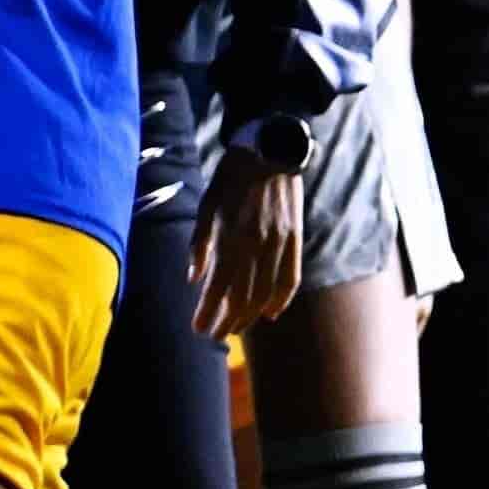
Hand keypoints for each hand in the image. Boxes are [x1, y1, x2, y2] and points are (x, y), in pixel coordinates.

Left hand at [188, 147, 302, 337]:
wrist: (269, 153)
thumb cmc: (230, 181)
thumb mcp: (206, 208)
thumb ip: (199, 245)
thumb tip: (194, 279)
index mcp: (231, 238)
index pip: (218, 288)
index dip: (209, 312)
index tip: (198, 328)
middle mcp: (256, 246)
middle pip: (242, 297)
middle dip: (227, 320)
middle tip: (214, 335)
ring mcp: (279, 245)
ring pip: (265, 293)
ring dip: (249, 316)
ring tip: (235, 330)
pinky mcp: (295, 240)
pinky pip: (290, 279)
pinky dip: (281, 300)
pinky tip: (270, 314)